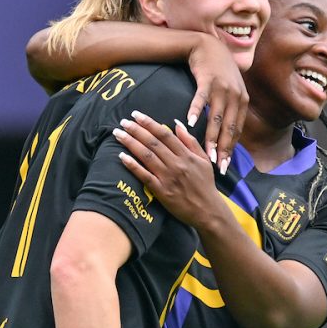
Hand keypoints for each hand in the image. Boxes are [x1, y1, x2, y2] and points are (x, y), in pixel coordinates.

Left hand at [113, 111, 222, 230]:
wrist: (208, 211)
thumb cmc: (206, 185)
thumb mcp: (204, 160)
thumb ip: (190, 141)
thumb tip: (177, 124)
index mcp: (186, 155)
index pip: (165, 134)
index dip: (149, 123)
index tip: (136, 115)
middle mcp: (177, 164)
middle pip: (153, 143)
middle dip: (136, 130)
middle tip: (123, 122)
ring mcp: (168, 178)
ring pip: (147, 156)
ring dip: (131, 143)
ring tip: (118, 134)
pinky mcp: (162, 192)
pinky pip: (145, 176)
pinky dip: (133, 166)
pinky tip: (122, 157)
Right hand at [185, 33, 247, 171]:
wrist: (208, 46)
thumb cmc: (218, 72)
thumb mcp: (232, 91)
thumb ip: (232, 110)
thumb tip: (229, 134)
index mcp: (242, 101)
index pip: (237, 130)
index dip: (231, 149)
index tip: (225, 166)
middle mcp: (235, 96)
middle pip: (229, 128)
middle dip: (223, 149)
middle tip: (218, 167)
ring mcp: (222, 88)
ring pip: (216, 118)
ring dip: (211, 137)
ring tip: (206, 154)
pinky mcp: (207, 80)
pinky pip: (200, 98)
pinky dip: (195, 111)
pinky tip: (189, 123)